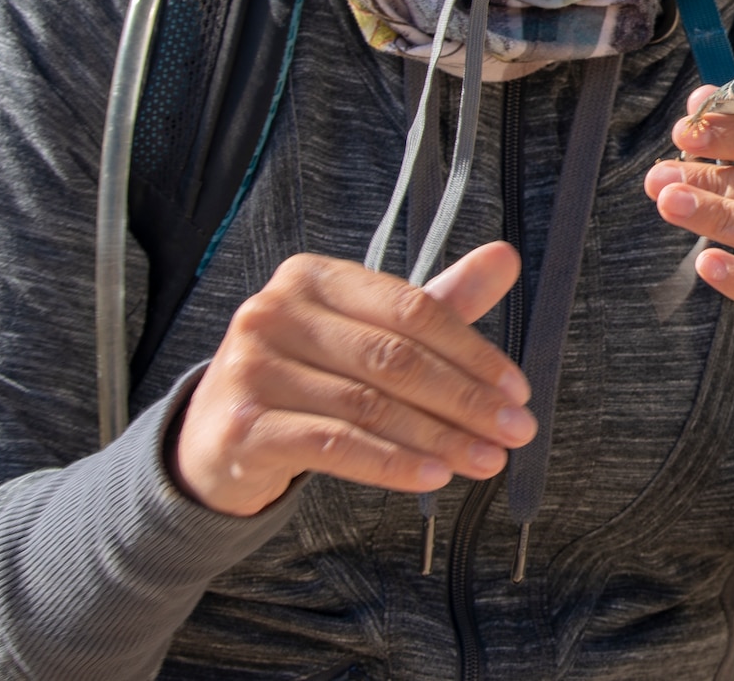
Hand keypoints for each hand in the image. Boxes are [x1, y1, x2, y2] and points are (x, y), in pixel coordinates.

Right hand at [171, 242, 535, 516]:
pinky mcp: (242, 426)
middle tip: (515, 431)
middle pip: (395, 358)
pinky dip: (392, 463)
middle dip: (466, 400)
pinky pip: (334, 444)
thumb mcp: (371, 331)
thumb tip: (507, 257)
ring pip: (370, 405)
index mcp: (314, 277)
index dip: (472, 353)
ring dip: (440, 438)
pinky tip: (433, 477)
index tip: (516, 391)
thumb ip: (439, 301)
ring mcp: (252, 369)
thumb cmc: (308, 375)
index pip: (412, 311)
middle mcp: (275, 313)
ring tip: (486, 460)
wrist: (216, 438)